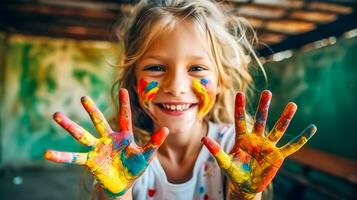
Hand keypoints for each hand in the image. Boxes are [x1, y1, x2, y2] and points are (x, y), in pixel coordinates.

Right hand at [44, 89, 168, 196]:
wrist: (123, 184)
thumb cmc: (134, 168)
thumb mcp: (146, 156)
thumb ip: (154, 143)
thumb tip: (166, 129)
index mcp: (124, 136)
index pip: (124, 117)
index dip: (124, 104)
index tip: (123, 89)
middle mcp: (108, 139)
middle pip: (99, 121)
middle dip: (91, 110)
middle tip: (83, 97)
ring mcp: (97, 149)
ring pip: (82, 135)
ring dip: (69, 126)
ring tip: (56, 115)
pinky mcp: (90, 161)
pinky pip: (74, 158)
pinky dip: (61, 156)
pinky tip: (47, 154)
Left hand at [202, 90, 315, 198]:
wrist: (245, 184)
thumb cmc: (234, 172)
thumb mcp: (224, 162)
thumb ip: (215, 150)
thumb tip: (203, 138)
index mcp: (242, 138)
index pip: (240, 120)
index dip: (240, 107)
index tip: (240, 93)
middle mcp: (256, 139)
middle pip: (261, 119)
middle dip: (264, 107)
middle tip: (267, 92)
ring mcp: (268, 146)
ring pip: (278, 129)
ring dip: (285, 118)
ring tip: (292, 105)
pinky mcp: (278, 155)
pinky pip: (291, 146)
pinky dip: (301, 139)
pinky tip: (311, 129)